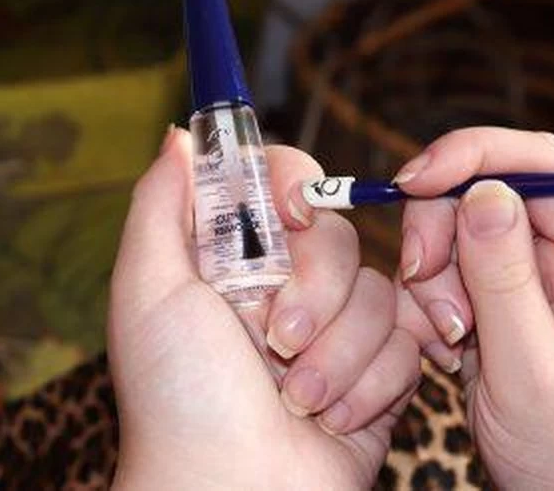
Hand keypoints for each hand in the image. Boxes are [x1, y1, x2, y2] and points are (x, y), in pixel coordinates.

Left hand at [108, 128, 418, 489]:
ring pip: (374, 291)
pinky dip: (370, 383)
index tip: (289, 214)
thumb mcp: (149, 289)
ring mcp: (331, 332)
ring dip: (337, 352)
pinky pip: (405, 340)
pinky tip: (330, 418)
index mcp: (229, 260)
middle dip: (312, 291)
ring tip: (297, 397)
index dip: (294, 185)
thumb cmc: (179, 398)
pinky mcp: (375, 375)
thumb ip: (161, 203)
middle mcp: (283, 288)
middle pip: (336, 234)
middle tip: (274, 341)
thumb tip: (181, 135)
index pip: (280, 183)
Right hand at [393, 127, 553, 489]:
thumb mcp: (533, 376)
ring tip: (448, 340)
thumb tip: (484, 191)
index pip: (546, 164)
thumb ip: (506, 281)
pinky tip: (447, 350)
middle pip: (488, 187)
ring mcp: (538, 277)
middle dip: (439, 228)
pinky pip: (448, 268)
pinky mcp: (505, 299)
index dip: (474, 155)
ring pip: (457, 228)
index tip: (413, 181)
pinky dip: (430, 301)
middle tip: (424, 287)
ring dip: (432, 276)